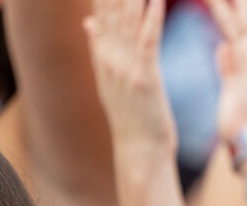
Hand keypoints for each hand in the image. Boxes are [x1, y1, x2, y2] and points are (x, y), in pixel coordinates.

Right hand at [85, 0, 175, 155]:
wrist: (139, 150)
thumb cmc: (134, 116)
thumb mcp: (112, 79)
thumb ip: (100, 47)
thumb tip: (91, 23)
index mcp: (102, 53)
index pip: (100, 8)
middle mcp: (108, 56)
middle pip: (110, 7)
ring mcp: (123, 67)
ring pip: (127, 19)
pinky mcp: (144, 78)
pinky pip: (147, 42)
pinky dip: (150, 18)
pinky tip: (156, 0)